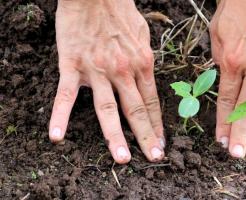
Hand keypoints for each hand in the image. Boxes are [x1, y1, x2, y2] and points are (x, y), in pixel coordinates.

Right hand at [49, 0, 164, 162]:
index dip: (157, 124)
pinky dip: (60, 116)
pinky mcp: (73, 66)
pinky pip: (66, 95)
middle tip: (153, 158)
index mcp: (142, 64)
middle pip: (135, 110)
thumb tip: (149, 73)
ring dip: (114, 136)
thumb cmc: (120, 10)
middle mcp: (123, 71)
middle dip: (146, 136)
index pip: (151, 101)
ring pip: (107, 109)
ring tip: (121, 158)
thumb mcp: (143, 34)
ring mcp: (98, 71)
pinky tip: (57, 136)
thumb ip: (145, 58)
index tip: (161, 142)